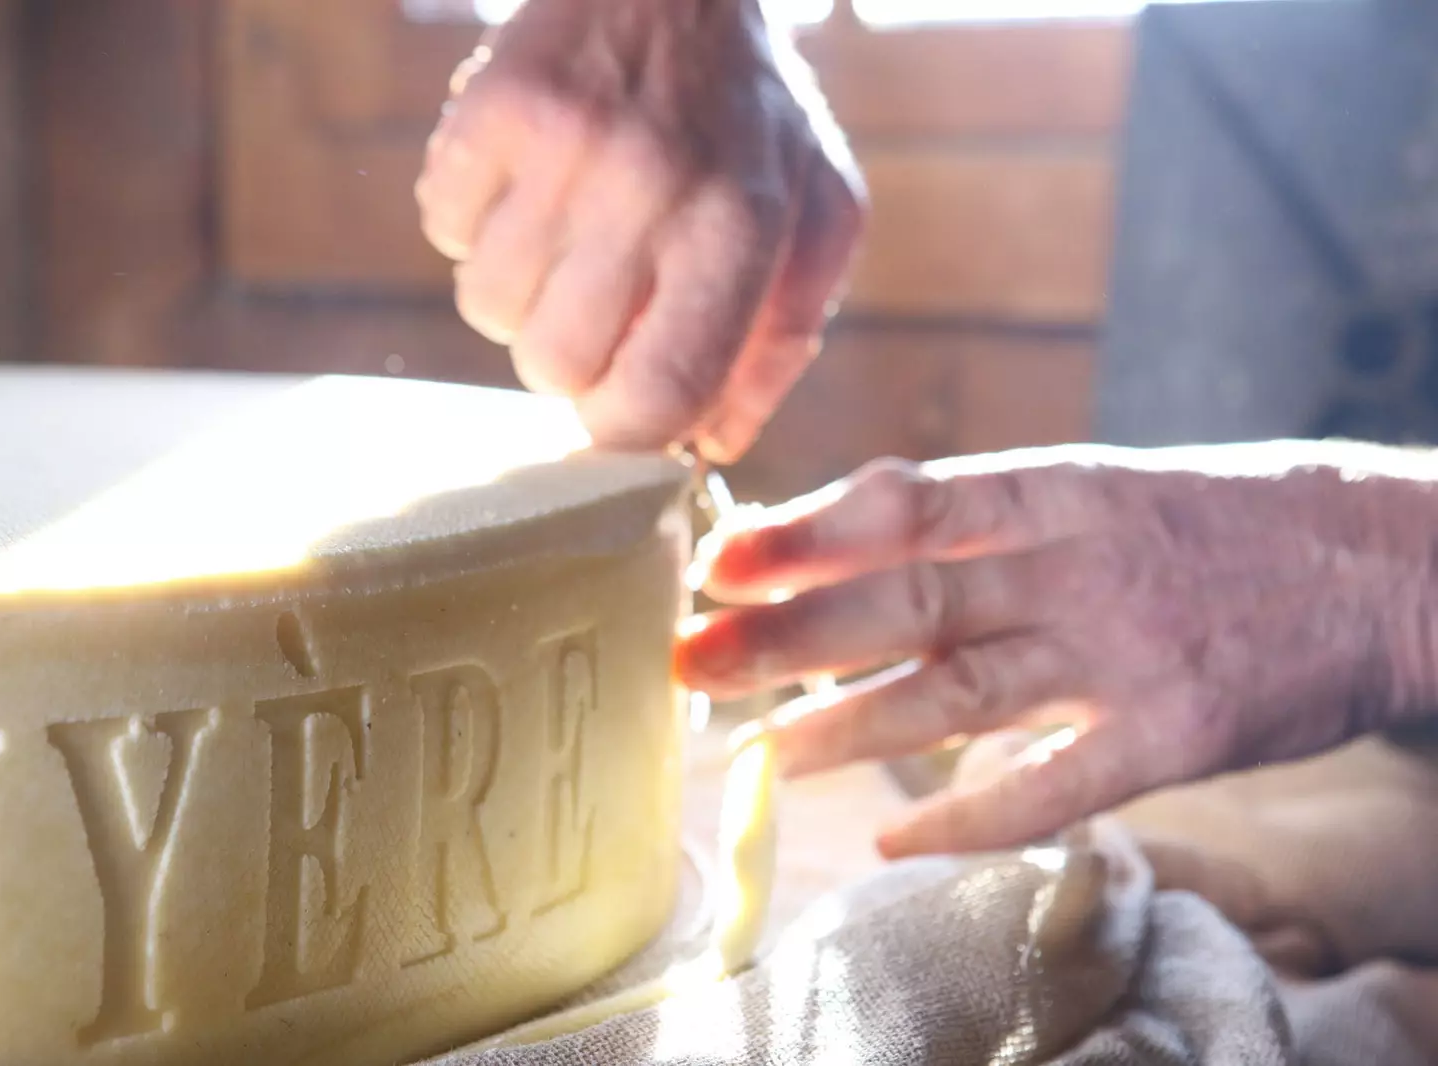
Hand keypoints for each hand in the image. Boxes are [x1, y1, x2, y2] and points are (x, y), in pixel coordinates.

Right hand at [414, 0, 865, 461]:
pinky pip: (443, 230)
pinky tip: (526, 185)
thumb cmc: (750, 114)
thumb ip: (780, 340)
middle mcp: (650, 188)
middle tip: (598, 307)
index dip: (627, 435)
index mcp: (742, 226)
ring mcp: (561, 145)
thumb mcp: (817, 214)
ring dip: (520, 294)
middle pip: (553, 366)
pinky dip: (474, 225)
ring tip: (567, 234)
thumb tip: (711, 446)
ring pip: (486, 307)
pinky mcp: (489, 108)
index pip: (658, 394)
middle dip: (569, 361)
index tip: (622, 419)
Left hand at [675, 442, 1437, 857]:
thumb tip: (842, 529)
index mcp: (1052, 489)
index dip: (803, 536)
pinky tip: (900, 841)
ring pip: (961, 690)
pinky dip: (974, 815)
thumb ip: (981, 518)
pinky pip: (1057, 783)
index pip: (902, 505)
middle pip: (906, 599)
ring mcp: (1125, 647)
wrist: (1380, 557)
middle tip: (692, 665)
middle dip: (788, 636)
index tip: (716, 565)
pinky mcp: (1177, 729)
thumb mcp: (1094, 488)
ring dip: (850, 729)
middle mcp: (1075, 562)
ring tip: (761, 758)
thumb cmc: (1210, 522)